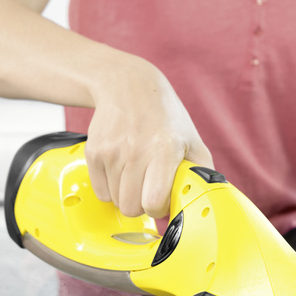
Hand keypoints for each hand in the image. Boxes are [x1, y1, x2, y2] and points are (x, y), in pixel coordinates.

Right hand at [84, 57, 212, 217]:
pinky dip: (110, 187)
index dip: (158, 210)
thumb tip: (201, 200)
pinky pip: (100, 191)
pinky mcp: (93, 152)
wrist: (128, 85)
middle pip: (130, 207)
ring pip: (115, 201)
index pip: (153, 202)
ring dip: (126, 195)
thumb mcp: (192, 140)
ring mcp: (111, 152)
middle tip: (148, 190)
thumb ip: (202, 172)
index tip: (162, 202)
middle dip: (141, 206)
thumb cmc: (165, 116)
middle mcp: (136, 151)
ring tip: (136, 174)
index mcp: (164, 151)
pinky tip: (122, 170)